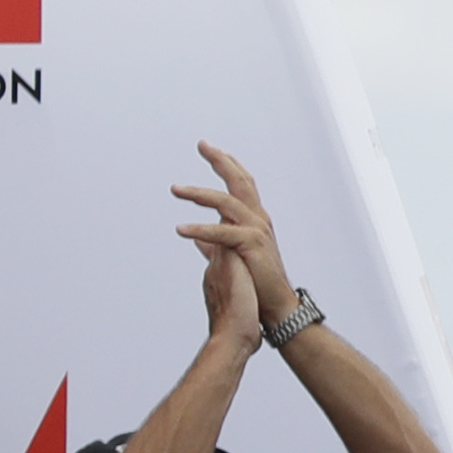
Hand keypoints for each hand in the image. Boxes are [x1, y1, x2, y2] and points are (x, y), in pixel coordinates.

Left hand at [171, 144, 301, 330]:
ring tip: (176, 189)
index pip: (242, 184)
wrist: (276, 307)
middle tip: (202, 144)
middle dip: (220, 161)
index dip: (227, 164)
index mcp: (254, 220)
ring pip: (227, 202)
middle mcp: (258, 219)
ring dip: (199, 194)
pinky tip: (181, 230)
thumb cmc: (258, 284)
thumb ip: (215, 245)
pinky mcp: (251, 246)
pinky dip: (200, 230)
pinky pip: (222, 233)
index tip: (209, 148)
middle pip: (240, 181)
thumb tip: (197, 240)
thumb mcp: (233, 258)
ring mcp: (257, 231)